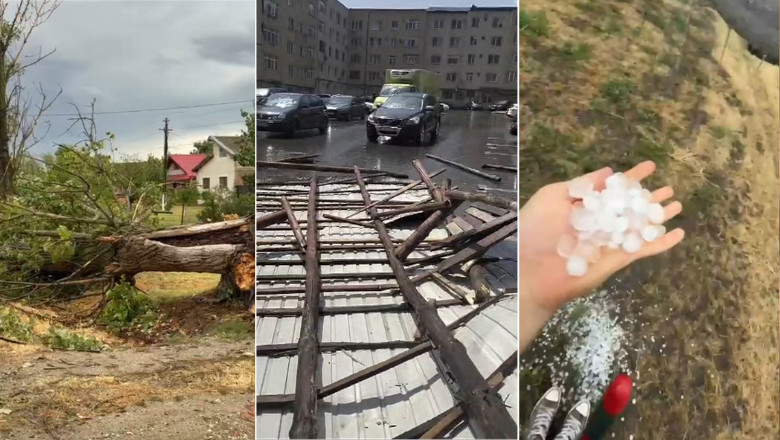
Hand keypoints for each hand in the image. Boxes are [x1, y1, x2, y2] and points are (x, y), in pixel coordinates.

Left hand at [517, 161, 684, 312]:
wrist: (530, 271)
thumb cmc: (535, 231)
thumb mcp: (553, 198)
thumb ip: (581, 185)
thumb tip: (608, 171)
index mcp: (584, 207)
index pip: (612, 189)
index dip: (631, 178)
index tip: (650, 166)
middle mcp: (599, 223)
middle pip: (630, 207)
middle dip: (650, 197)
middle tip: (670, 188)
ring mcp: (610, 241)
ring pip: (641, 226)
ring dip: (659, 216)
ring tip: (677, 205)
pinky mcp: (617, 259)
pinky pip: (643, 249)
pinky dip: (662, 243)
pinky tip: (680, 233)